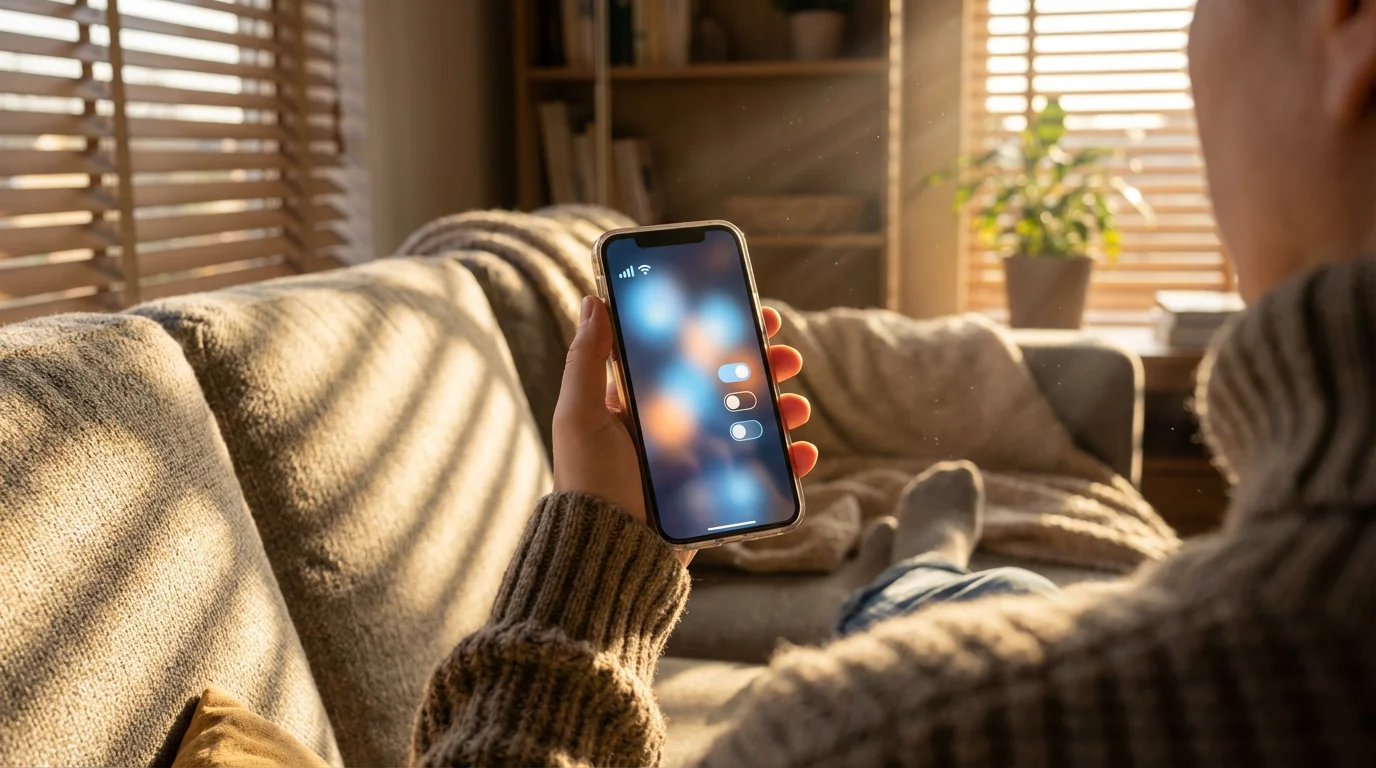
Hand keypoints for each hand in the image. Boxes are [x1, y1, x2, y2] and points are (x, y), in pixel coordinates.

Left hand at [553, 296, 818, 566]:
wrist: (608, 559)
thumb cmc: (588, 485)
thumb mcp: (579, 417)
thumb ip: (587, 359)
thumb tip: (593, 299)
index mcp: (641, 402)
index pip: (686, 354)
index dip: (720, 330)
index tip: (750, 310)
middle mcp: (672, 427)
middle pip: (728, 384)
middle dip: (762, 366)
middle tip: (786, 358)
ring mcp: (699, 461)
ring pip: (752, 424)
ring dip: (782, 409)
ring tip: (797, 407)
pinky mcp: (718, 495)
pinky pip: (761, 472)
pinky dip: (787, 461)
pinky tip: (800, 453)